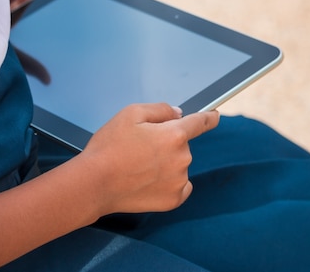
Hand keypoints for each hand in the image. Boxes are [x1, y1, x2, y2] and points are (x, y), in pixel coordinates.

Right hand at [79, 103, 219, 214]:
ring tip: (137, 166)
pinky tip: (148, 181)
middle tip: (139, 148)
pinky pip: (179, 185)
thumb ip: (160, 109)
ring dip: (165, 163)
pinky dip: (168, 182)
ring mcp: (179, 181)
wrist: (94, 183)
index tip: (214, 117)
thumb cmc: (109, 147)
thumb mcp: (130, 113)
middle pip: (181, 144)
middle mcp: (183, 158)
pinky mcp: (173, 200)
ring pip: (178, 165)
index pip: (200, 123)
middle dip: (165, 143)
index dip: (209, 118)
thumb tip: (178, 115)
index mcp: (175, 135)